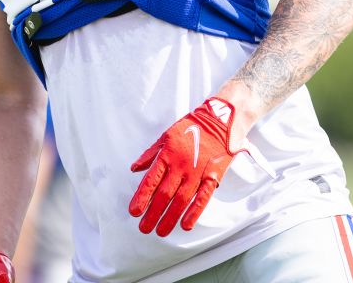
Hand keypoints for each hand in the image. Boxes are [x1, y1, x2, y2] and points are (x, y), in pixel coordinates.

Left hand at [128, 97, 239, 235]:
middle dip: (153, 213)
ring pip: (181, 200)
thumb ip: (150, 154)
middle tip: (144, 228)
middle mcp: (181, 166)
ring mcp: (197, 172)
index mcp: (167, 155)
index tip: (134, 212)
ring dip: (170, 217)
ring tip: (161, 232)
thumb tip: (135, 169)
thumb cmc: (190, 128)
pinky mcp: (212, 177)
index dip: (142, 197)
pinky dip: (194, 212)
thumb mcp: (166, 136)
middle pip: (164, 194)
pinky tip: (185, 225)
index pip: (151, 180)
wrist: (219, 121)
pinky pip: (202, 198)